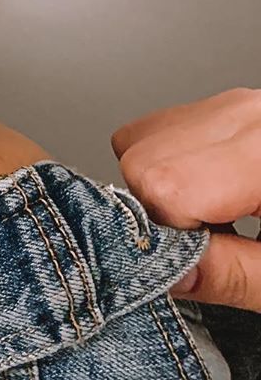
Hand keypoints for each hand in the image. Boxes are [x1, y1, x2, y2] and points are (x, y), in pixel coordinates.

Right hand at [111, 88, 260, 311]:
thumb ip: (236, 276)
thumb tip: (169, 276)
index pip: (161, 183)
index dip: (168, 234)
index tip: (196, 262)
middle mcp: (240, 114)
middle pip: (140, 157)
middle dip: (160, 210)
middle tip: (213, 242)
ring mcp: (229, 103)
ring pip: (139, 138)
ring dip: (162, 186)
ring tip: (220, 217)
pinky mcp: (223, 105)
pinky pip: (160, 127)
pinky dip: (170, 164)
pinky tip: (215, 193)